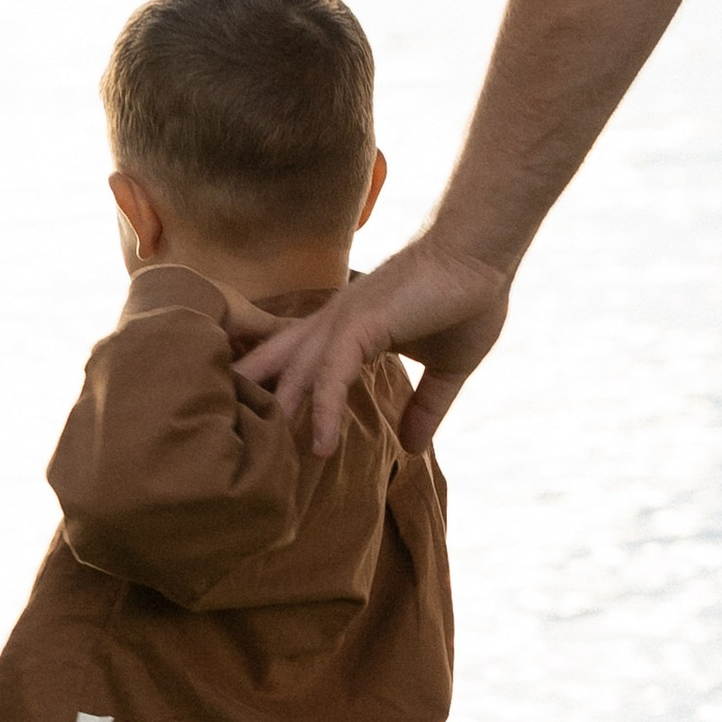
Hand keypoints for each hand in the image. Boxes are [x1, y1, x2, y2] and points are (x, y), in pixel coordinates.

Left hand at [243, 235, 512, 454]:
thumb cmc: (468, 298)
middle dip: (251, 405)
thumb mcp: (447, 367)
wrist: (482, 254)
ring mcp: (343, 322)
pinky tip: (322, 447)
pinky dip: (323, 411)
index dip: (278, 398)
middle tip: (239, 454)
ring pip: (293, 375)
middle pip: (273, 367)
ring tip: (266, 467)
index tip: (268, 440)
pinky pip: (331, 375)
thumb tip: (413, 448)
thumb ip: (426, 407)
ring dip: (277, 419)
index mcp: (347, 328)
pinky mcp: (360, 324)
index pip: (297, 365)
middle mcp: (333, 324)